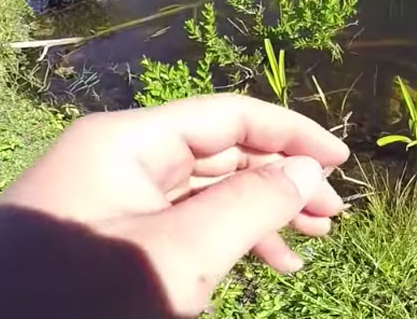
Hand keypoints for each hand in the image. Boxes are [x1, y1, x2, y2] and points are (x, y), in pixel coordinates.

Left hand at [0, 94, 349, 317]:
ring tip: (305, 248)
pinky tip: (257, 268)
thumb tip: (308, 168)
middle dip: (279, 182)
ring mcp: (105, 202)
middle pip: (218, 154)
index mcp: (128, 141)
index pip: (229, 116)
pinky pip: (175, 229)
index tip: (341, 163)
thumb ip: (251, 205)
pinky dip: (220, 245)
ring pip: (201, 196)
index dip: (292, 133)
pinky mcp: (99, 243)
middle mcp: (117, 160)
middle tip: (331, 219)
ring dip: (255, 217)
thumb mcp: (178, 255)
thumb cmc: (75, 301)